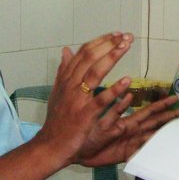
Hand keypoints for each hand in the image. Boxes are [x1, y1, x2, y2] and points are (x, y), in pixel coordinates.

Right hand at [36, 33, 178, 165]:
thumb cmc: (57, 120)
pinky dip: (114, 89)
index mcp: (66, 78)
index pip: (84, 53)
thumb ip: (63, 70)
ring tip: (126, 46)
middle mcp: (70, 85)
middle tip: (125, 36)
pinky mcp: (85, 115)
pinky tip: (127, 80)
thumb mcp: (58, 92)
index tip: (116, 35)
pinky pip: (101, 99)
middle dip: (109, 44)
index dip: (101, 41)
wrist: (51, 145)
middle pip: (90, 57)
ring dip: (111, 57)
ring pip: (94, 72)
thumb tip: (65, 50)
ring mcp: (77, 99)